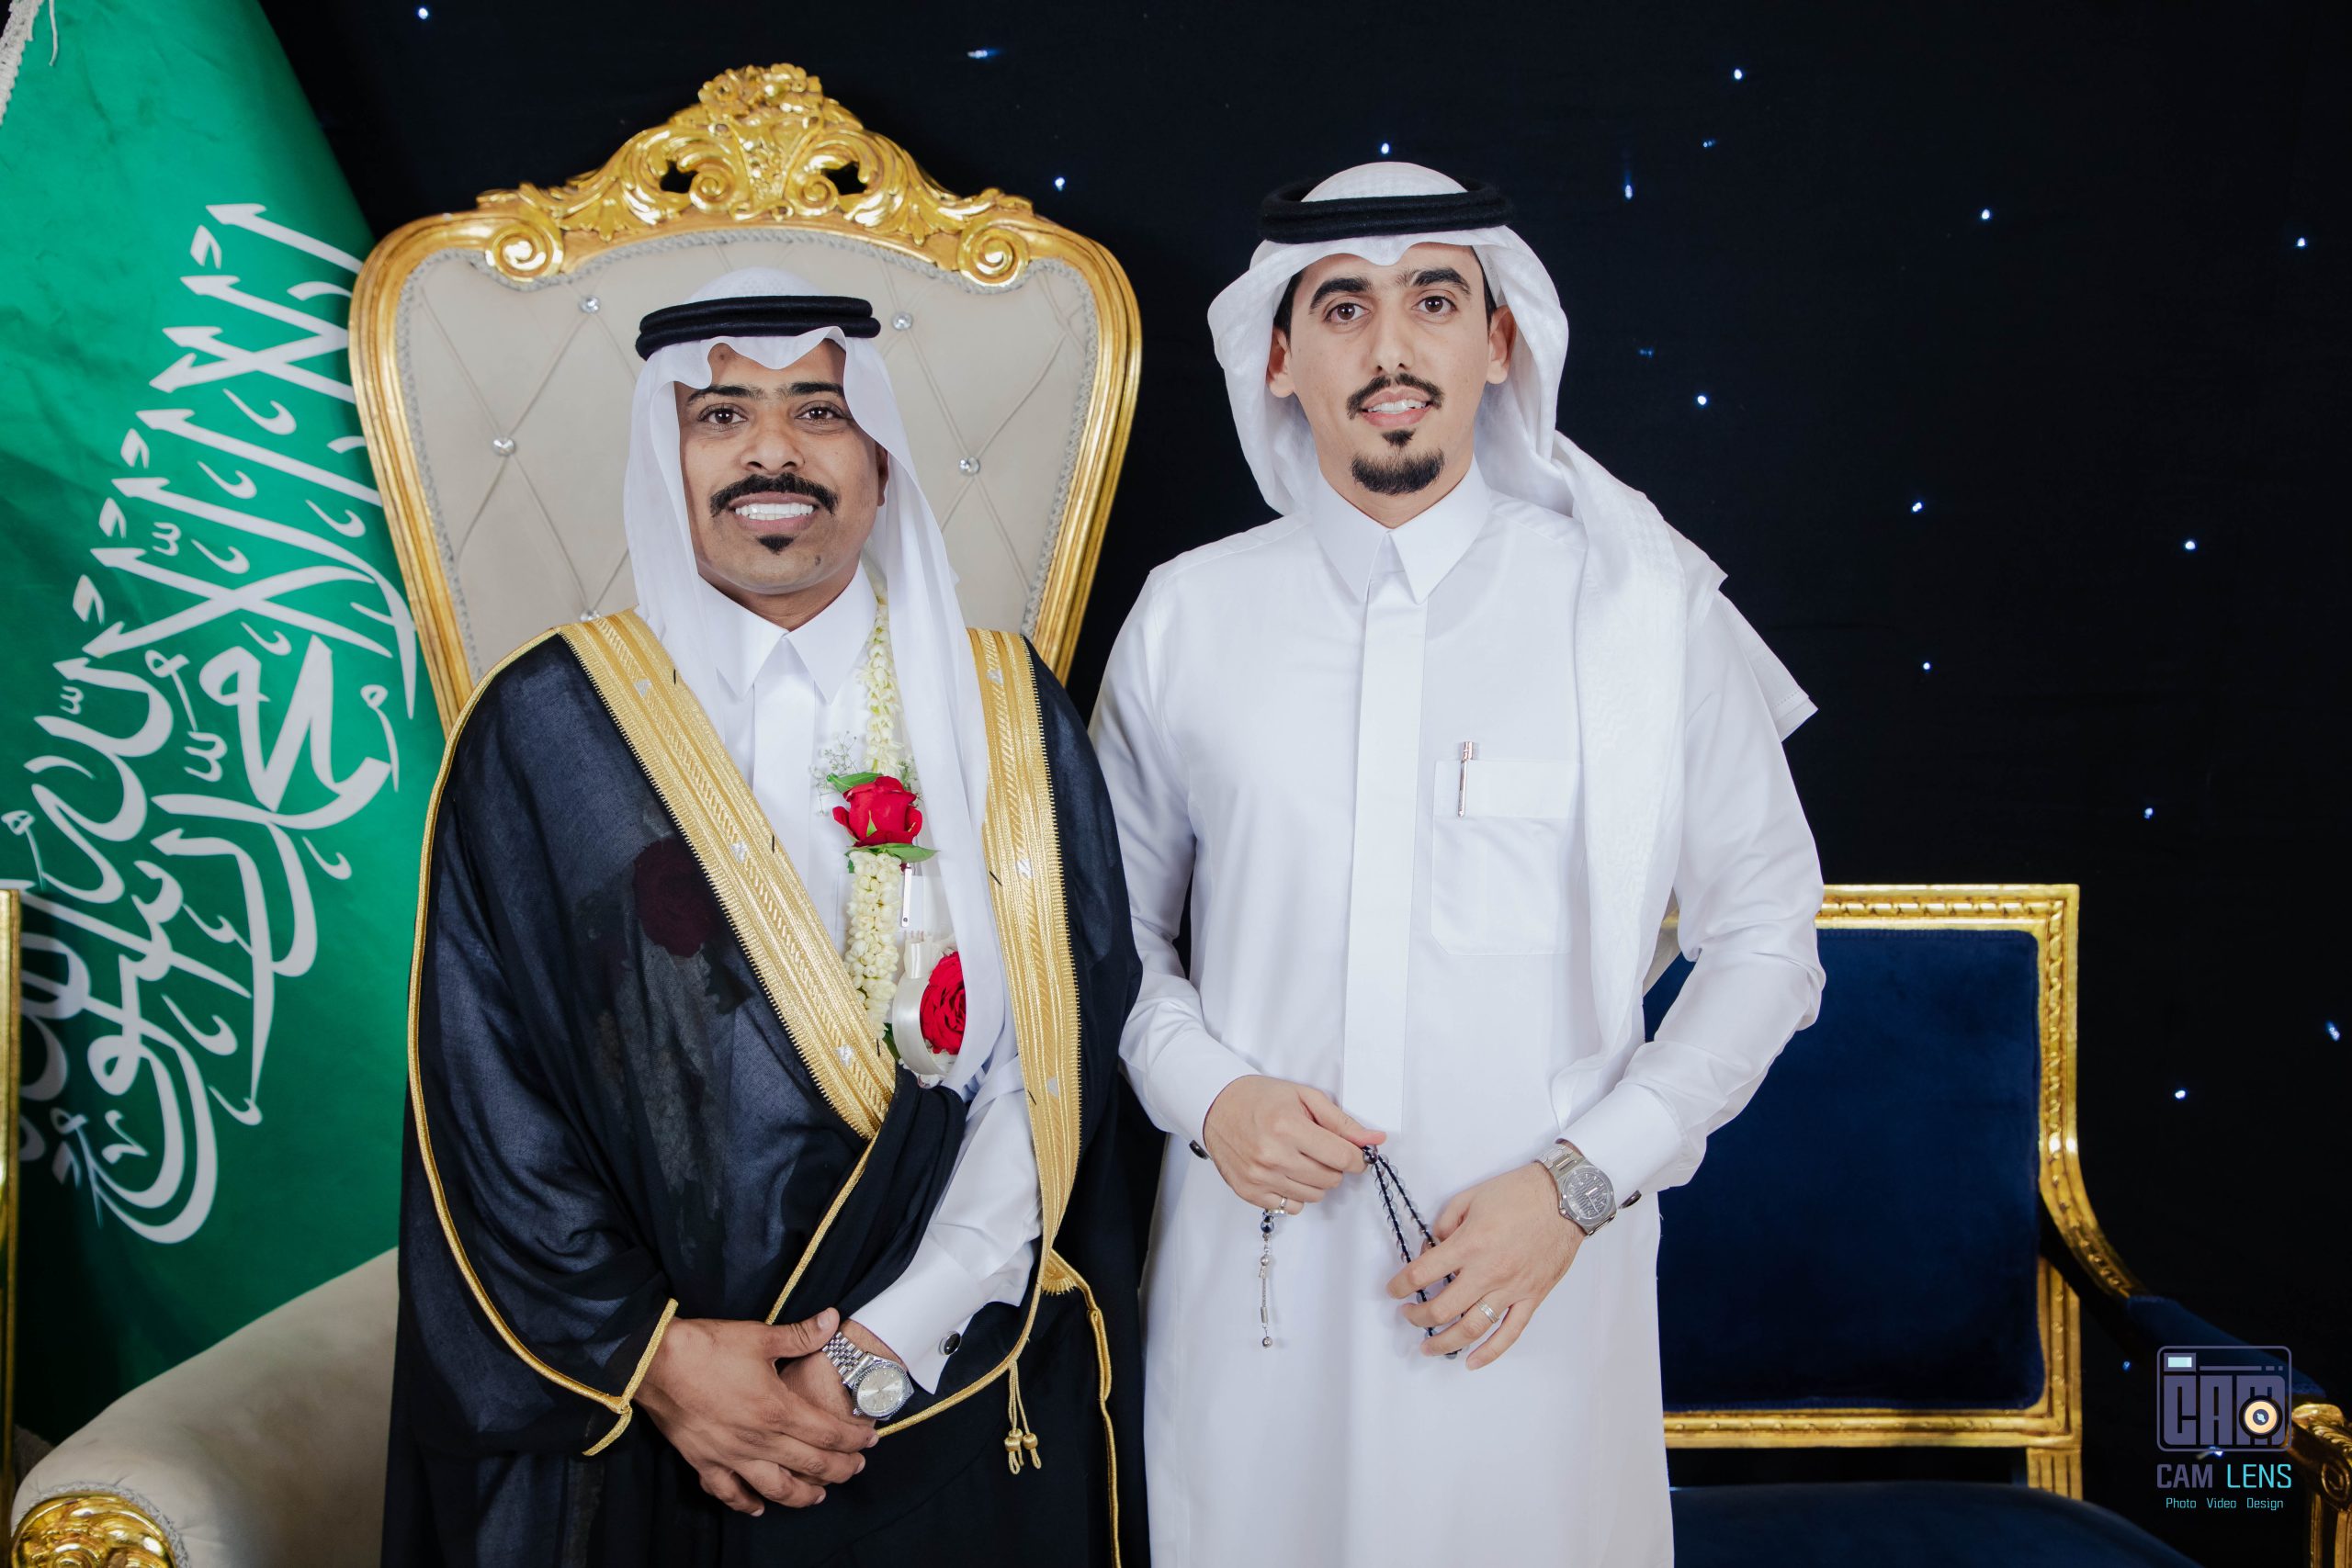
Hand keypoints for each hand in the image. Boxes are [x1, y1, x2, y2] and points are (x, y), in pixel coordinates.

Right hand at [634, 1308, 877, 1514]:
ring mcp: (731, 1455)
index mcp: (777, 1410)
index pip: (828, 1433)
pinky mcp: (704, 1461)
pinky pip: (729, 1492)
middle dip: (840, 1469)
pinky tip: (759, 1506)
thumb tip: (833, 1319)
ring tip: (818, 1496)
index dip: (853, 1438)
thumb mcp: (759, 1336)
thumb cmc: (707, 1347)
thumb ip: (801, 1334)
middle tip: (857, 1468)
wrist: (655, 1363)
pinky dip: (746, 1503)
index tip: (870, 1439)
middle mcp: (758, 1440)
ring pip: (775, 1488)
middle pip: (810, 1465)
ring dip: (802, 1495)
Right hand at [1201, 1075, 1382, 1210]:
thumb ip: (1341, 1122)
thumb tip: (1375, 1140)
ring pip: (1315, 1195)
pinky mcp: (1249, 1192)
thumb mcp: (1304, 1097)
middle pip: (1331, 1179)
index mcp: (1288, 1127)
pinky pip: (1292, 1207)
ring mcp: (1259, 1178)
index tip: (1354, 1152)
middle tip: (1319, 1148)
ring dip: (1316, 1180)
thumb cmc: (1260, 1098)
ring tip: (1301, 1158)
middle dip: (1334, 1165)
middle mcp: (1272, 1156)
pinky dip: (1296, 1192)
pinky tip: (1286, 1171)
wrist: (1215, 1106)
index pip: (1343, 1158)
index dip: (1356, 1156)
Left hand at [1387, 1163, 1581, 1368]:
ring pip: (1472, 1329)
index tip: (1393, 1290)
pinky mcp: (1531, 1298)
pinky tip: (1471, 1361)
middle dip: (1418, 1317)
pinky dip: (1489, 1352)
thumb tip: (1432, 1247)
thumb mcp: (1470, 1197)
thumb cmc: (1519, 1192)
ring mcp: (1511, 1289)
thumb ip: (1444, 1224)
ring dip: (1445, 1342)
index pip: (1423, 1274)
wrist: (1566, 1198)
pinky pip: (1509, 1333)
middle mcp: (1488, 1272)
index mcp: (1469, 1245)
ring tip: (1428, 1346)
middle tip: (1408, 1316)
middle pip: (1442, 1309)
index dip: (1401, 1285)